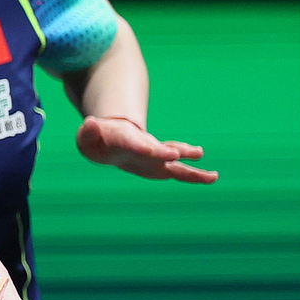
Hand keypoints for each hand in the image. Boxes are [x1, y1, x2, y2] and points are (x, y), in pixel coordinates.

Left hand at [76, 115, 216, 181]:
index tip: (171, 154)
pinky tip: (212, 177)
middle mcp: (145, 146)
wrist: (113, 140)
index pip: (139, 145)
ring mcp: (155, 156)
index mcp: (126, 140)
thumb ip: (88, 132)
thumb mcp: (86, 138)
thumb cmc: (98, 141)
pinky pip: (178, 170)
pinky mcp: (160, 164)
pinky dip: (194, 174)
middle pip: (160, 150)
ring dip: (191, 164)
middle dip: (172, 153)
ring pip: (175, 160)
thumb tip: (89, 122)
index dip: (154, 150)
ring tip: (212, 173)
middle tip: (193, 154)